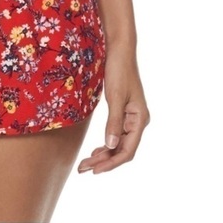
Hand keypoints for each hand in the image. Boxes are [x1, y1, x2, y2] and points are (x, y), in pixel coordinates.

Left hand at [78, 48, 149, 174]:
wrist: (119, 51)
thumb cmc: (119, 70)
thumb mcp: (115, 97)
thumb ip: (113, 122)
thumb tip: (110, 145)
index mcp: (140, 119)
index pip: (127, 150)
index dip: (111, 163)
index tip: (95, 171)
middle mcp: (138, 121)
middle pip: (122, 150)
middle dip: (103, 162)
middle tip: (82, 170)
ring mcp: (131, 118)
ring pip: (118, 144)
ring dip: (103, 155)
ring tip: (85, 164)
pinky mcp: (123, 113)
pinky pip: (116, 135)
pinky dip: (105, 145)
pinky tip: (95, 150)